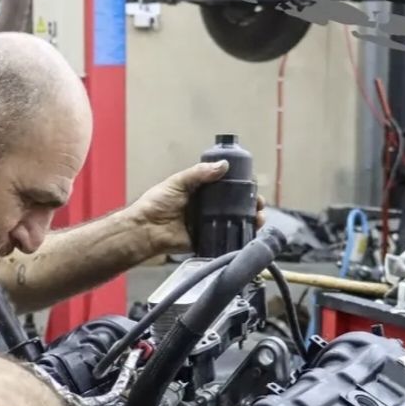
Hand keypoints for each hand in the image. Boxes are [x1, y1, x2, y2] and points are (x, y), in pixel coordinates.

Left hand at [127, 160, 265, 256]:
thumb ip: (200, 174)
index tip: (252, 187)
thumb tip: (223, 165)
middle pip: (235, 205)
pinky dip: (238, 236)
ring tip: (259, 218)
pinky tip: (250, 233)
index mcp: (201, 192)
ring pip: (234, 222)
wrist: (145, 229)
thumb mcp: (178, 182)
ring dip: (250, 220)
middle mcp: (207, 208)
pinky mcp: (206, 240)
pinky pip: (225, 238)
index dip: (241, 187)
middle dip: (251, 205)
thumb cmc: (156, 203)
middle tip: (259, 205)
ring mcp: (207, 224)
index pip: (226, 187)